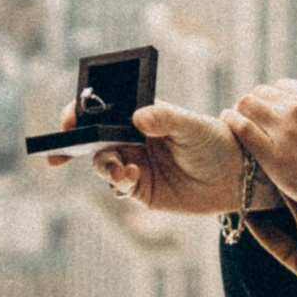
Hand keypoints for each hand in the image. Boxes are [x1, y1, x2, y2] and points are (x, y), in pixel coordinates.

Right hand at [53, 101, 243, 219]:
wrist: (235, 178)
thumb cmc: (215, 142)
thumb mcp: (193, 126)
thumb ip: (166, 119)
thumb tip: (139, 117)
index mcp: (139, 113)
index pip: (102, 109)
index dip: (79, 112)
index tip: (68, 120)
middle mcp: (130, 136)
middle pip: (91, 137)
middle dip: (72, 142)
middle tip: (61, 150)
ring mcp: (132, 161)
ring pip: (100, 162)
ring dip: (102, 165)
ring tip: (120, 169)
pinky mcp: (139, 187)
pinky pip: (117, 184)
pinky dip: (117, 181)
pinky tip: (131, 177)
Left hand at [226, 70, 296, 217]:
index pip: (282, 86)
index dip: (278, 98)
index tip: (275, 110)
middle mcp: (296, 108)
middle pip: (261, 93)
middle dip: (257, 102)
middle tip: (255, 117)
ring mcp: (283, 132)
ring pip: (247, 105)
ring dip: (241, 109)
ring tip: (237, 118)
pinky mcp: (273, 158)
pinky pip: (242, 130)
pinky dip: (231, 122)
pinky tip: (227, 121)